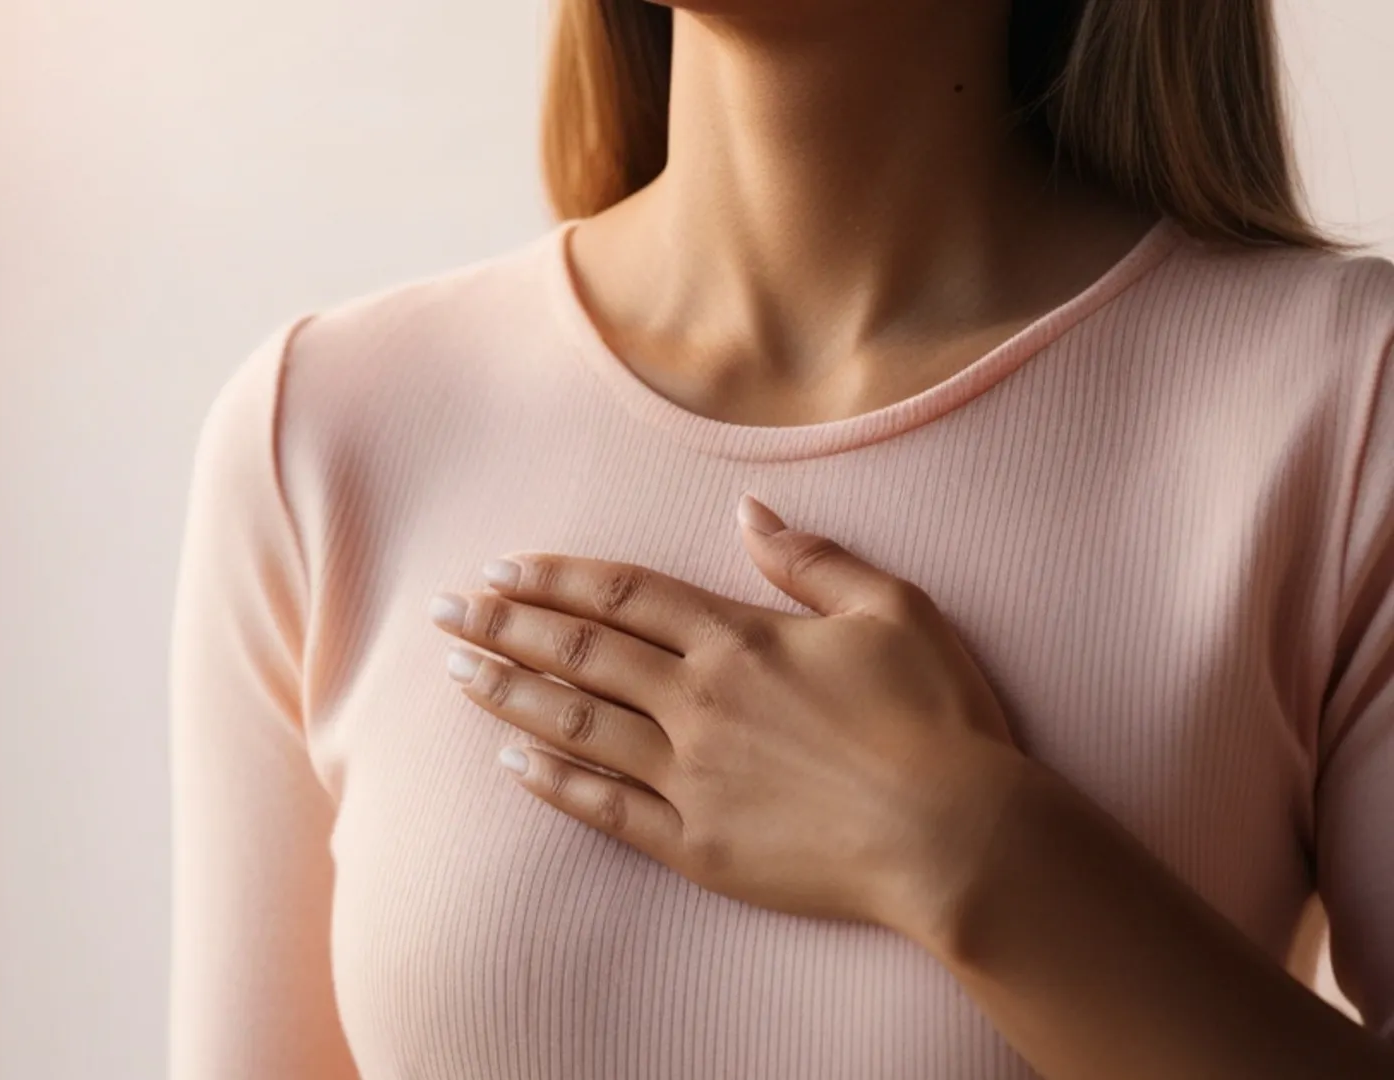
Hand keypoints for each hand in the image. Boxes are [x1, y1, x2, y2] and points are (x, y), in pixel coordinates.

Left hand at [429, 493, 1033, 940]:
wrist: (959, 839)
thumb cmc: (938, 720)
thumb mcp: (893, 610)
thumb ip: (813, 560)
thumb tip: (749, 513)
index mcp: (739, 638)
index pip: (622, 595)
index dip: (554, 579)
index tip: (500, 569)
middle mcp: (699, 700)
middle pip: (579, 651)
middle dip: (503, 626)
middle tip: (443, 611)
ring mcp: (691, 775)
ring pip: (576, 721)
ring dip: (508, 693)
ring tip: (454, 672)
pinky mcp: (696, 844)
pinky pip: (605, 807)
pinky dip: (553, 781)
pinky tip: (510, 761)